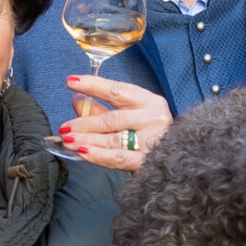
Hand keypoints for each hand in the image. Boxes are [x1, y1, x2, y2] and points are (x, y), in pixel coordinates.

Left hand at [59, 76, 173, 169]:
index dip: (94, 86)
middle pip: (112, 119)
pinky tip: (83, 153)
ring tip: (68, 140)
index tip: (71, 82)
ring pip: (113, 139)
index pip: (118, 91)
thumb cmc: (151, 136)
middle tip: (65, 127)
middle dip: (84, 122)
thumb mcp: (131, 116)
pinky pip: (119, 158)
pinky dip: (99, 156)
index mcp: (150, 102)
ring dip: (86, 139)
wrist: (181, 163)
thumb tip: (77, 99)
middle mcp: (154, 119)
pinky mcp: (149, 162)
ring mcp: (153, 141)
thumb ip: (103, 109)